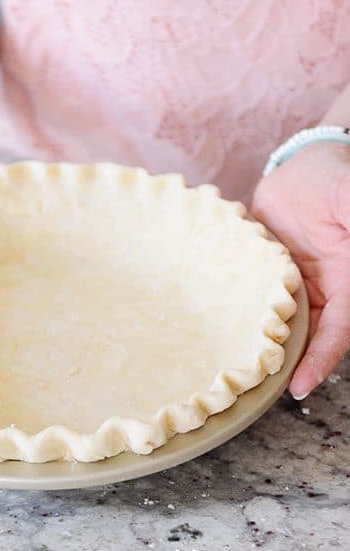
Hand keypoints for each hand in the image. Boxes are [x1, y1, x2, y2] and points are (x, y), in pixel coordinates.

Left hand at [252, 142, 349, 398]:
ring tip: (230, 370)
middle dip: (287, 362)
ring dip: (261, 343)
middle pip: (308, 335)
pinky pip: (254, 296)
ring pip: (280, 322)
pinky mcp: (266, 271)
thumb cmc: (339, 177)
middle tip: (251, 389)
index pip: (339, 329)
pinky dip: (239, 313)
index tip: (298, 386)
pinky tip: (214, 328)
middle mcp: (324, 289)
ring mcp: (293, 282)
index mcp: (349, 280)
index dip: (322, 359)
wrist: (307, 161)